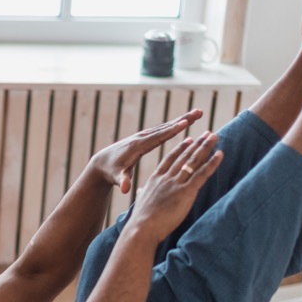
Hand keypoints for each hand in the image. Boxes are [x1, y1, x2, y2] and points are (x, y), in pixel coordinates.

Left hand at [85, 109, 203, 193]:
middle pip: (165, 128)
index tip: (185, 123)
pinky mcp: (146, 137)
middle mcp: (141, 138)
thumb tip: (125, 189)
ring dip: (183, 119)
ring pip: (166, 126)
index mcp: (137, 147)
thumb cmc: (110, 171)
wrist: (102, 162)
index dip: (171, 131)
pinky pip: (164, 130)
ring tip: (199, 113)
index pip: (157, 137)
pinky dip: (176, 125)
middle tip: (199, 113)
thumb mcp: (116, 177)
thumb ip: (122, 181)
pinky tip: (187, 121)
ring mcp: (144, 136)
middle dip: (182, 120)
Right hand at [128, 130, 223, 241]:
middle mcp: (166, 177)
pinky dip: (212, 163)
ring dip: (206, 147)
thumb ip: (142, 193)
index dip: (180, 149)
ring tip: (215, 137)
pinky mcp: (186, 192)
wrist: (142, 227)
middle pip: (184, 157)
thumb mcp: (140, 201)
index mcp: (155, 179)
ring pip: (194, 161)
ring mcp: (176, 183)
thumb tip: (139, 191)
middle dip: (197, 144)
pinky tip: (220, 154)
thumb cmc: (141, 219)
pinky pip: (202, 174)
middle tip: (207, 133)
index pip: (170, 159)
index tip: (189, 140)